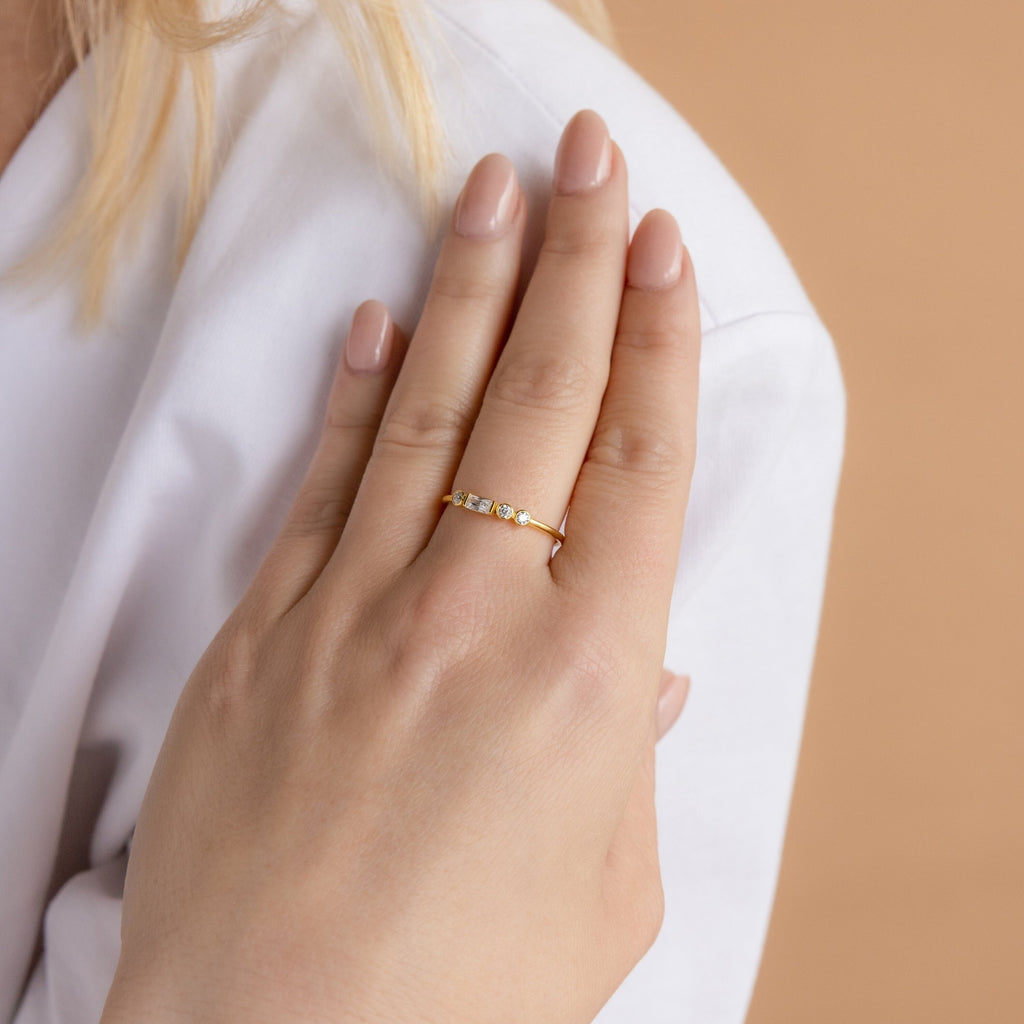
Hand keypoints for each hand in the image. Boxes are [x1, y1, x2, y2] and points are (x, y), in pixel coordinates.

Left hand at [101, 109, 699, 1023]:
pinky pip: (323, 479)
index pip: (635, 458)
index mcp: (588, 674)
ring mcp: (357, 604)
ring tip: (492, 191)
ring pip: (427, 407)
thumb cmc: (463, 991)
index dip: (652, 339)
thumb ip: (631, 757)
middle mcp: (476, 609)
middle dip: (574, 262)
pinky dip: (354, 392)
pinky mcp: (264, 627)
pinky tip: (376, 320)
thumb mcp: (608, 884)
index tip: (656, 250)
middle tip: (590, 163)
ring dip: (467, 287)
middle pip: (538, 396)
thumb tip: (646, 671)